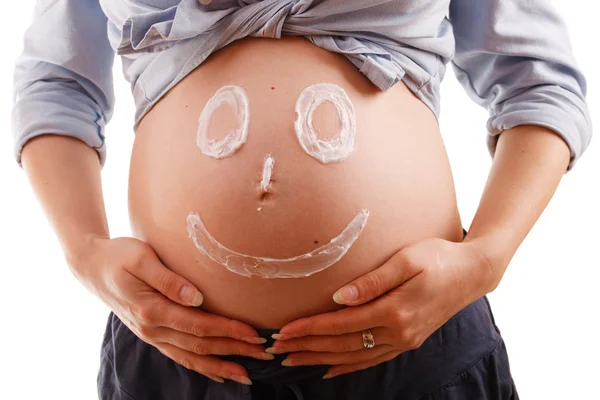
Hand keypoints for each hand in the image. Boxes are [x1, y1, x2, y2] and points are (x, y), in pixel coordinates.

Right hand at [69, 235, 271, 384]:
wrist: (91, 266)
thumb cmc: (119, 255)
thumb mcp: (141, 258)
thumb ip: (168, 279)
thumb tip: (196, 297)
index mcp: (152, 309)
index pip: (198, 325)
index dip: (228, 330)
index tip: (254, 333)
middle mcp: (151, 328)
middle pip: (200, 345)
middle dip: (233, 350)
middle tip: (263, 352)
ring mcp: (150, 335)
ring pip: (191, 357)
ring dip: (220, 365)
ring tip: (246, 374)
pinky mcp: (151, 334)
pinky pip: (179, 356)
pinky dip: (200, 367)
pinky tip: (218, 373)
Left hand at [267, 237, 496, 378]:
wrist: (472, 273)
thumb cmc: (438, 258)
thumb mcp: (406, 260)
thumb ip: (373, 280)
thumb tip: (339, 297)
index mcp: (394, 311)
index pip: (341, 324)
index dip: (310, 329)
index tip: (283, 332)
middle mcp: (398, 332)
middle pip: (343, 344)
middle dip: (308, 347)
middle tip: (277, 350)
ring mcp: (404, 340)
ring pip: (355, 356)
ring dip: (322, 359)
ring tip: (294, 361)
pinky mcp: (408, 341)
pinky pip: (372, 359)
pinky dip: (349, 366)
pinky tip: (331, 369)